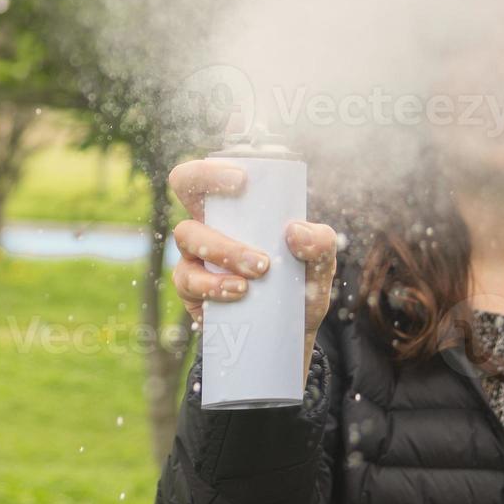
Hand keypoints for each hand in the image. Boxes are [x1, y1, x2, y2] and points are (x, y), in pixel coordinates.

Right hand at [168, 159, 337, 373]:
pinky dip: (214, 284)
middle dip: (206, 184)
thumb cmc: (299, 288)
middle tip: (243, 194)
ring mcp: (194, 254)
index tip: (242, 179)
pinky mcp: (190, 288)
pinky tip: (239, 291)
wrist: (287, 338)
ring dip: (223, 247)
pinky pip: (188, 278)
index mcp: (237, 207)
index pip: (214, 169)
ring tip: (258, 270)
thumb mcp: (320, 267)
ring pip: (188, 233)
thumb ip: (320, 245)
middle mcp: (209, 221)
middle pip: (183, 184)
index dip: (214, 165)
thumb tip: (296, 231)